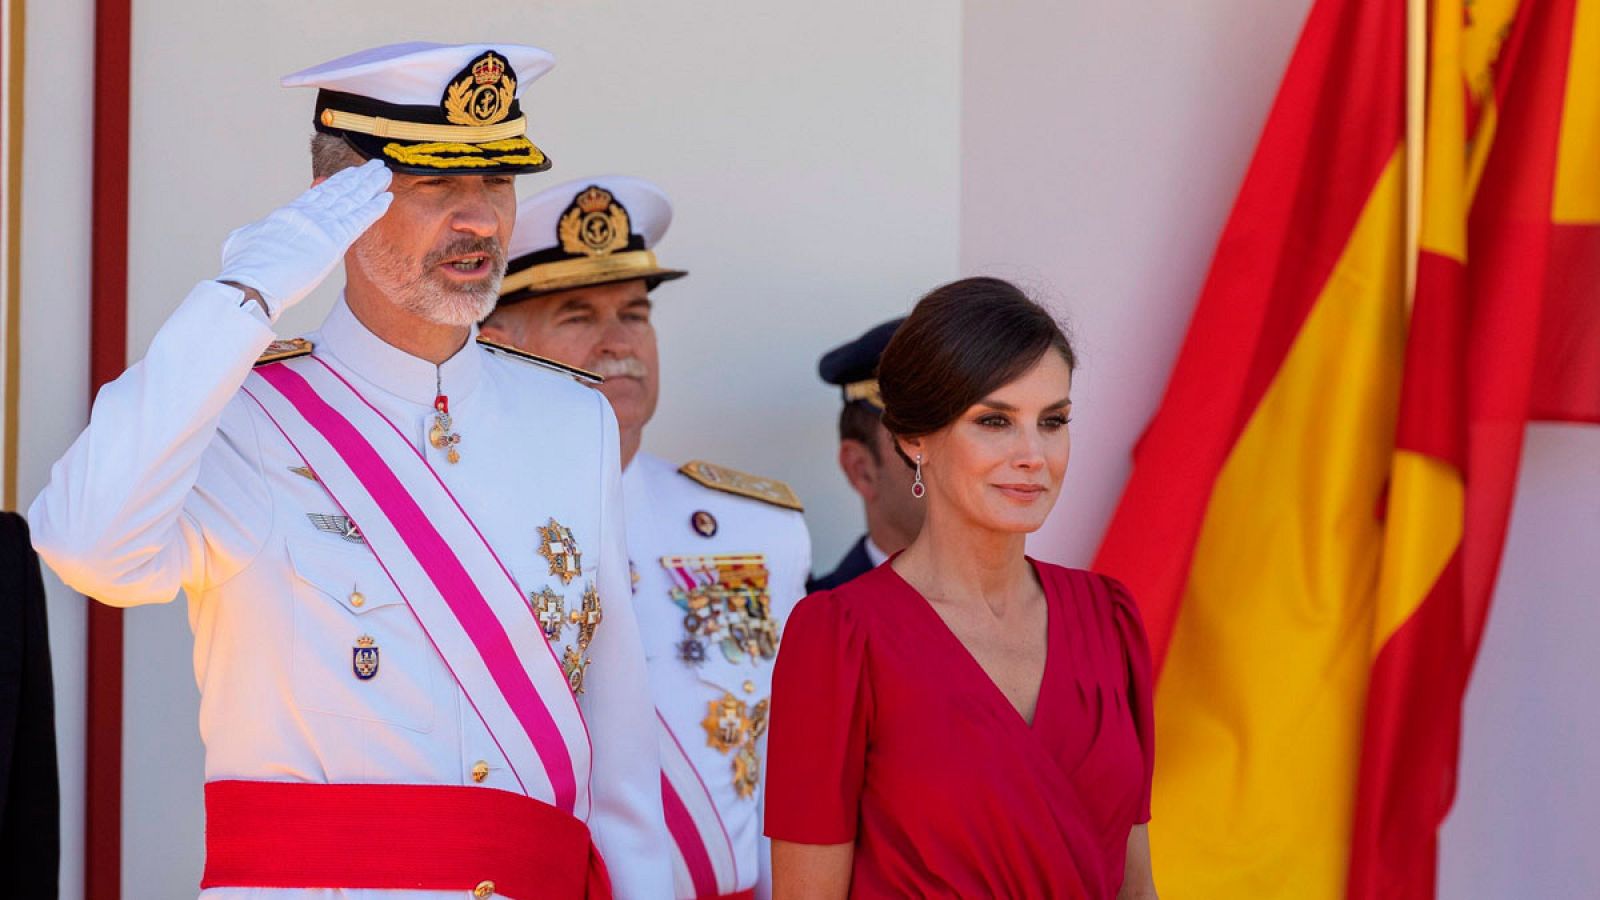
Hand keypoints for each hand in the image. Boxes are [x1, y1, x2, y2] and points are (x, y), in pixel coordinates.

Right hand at [217, 159, 392, 317]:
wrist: (251, 283)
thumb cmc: (244, 267)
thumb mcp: (245, 239)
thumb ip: (259, 232)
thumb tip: (258, 233)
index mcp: (289, 214)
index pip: (319, 194)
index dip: (338, 182)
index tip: (351, 174)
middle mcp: (308, 215)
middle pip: (340, 192)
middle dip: (359, 179)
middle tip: (376, 167)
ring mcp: (322, 226)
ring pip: (352, 200)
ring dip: (371, 186)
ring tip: (385, 174)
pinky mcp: (334, 241)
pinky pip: (359, 220)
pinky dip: (374, 208)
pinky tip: (387, 198)